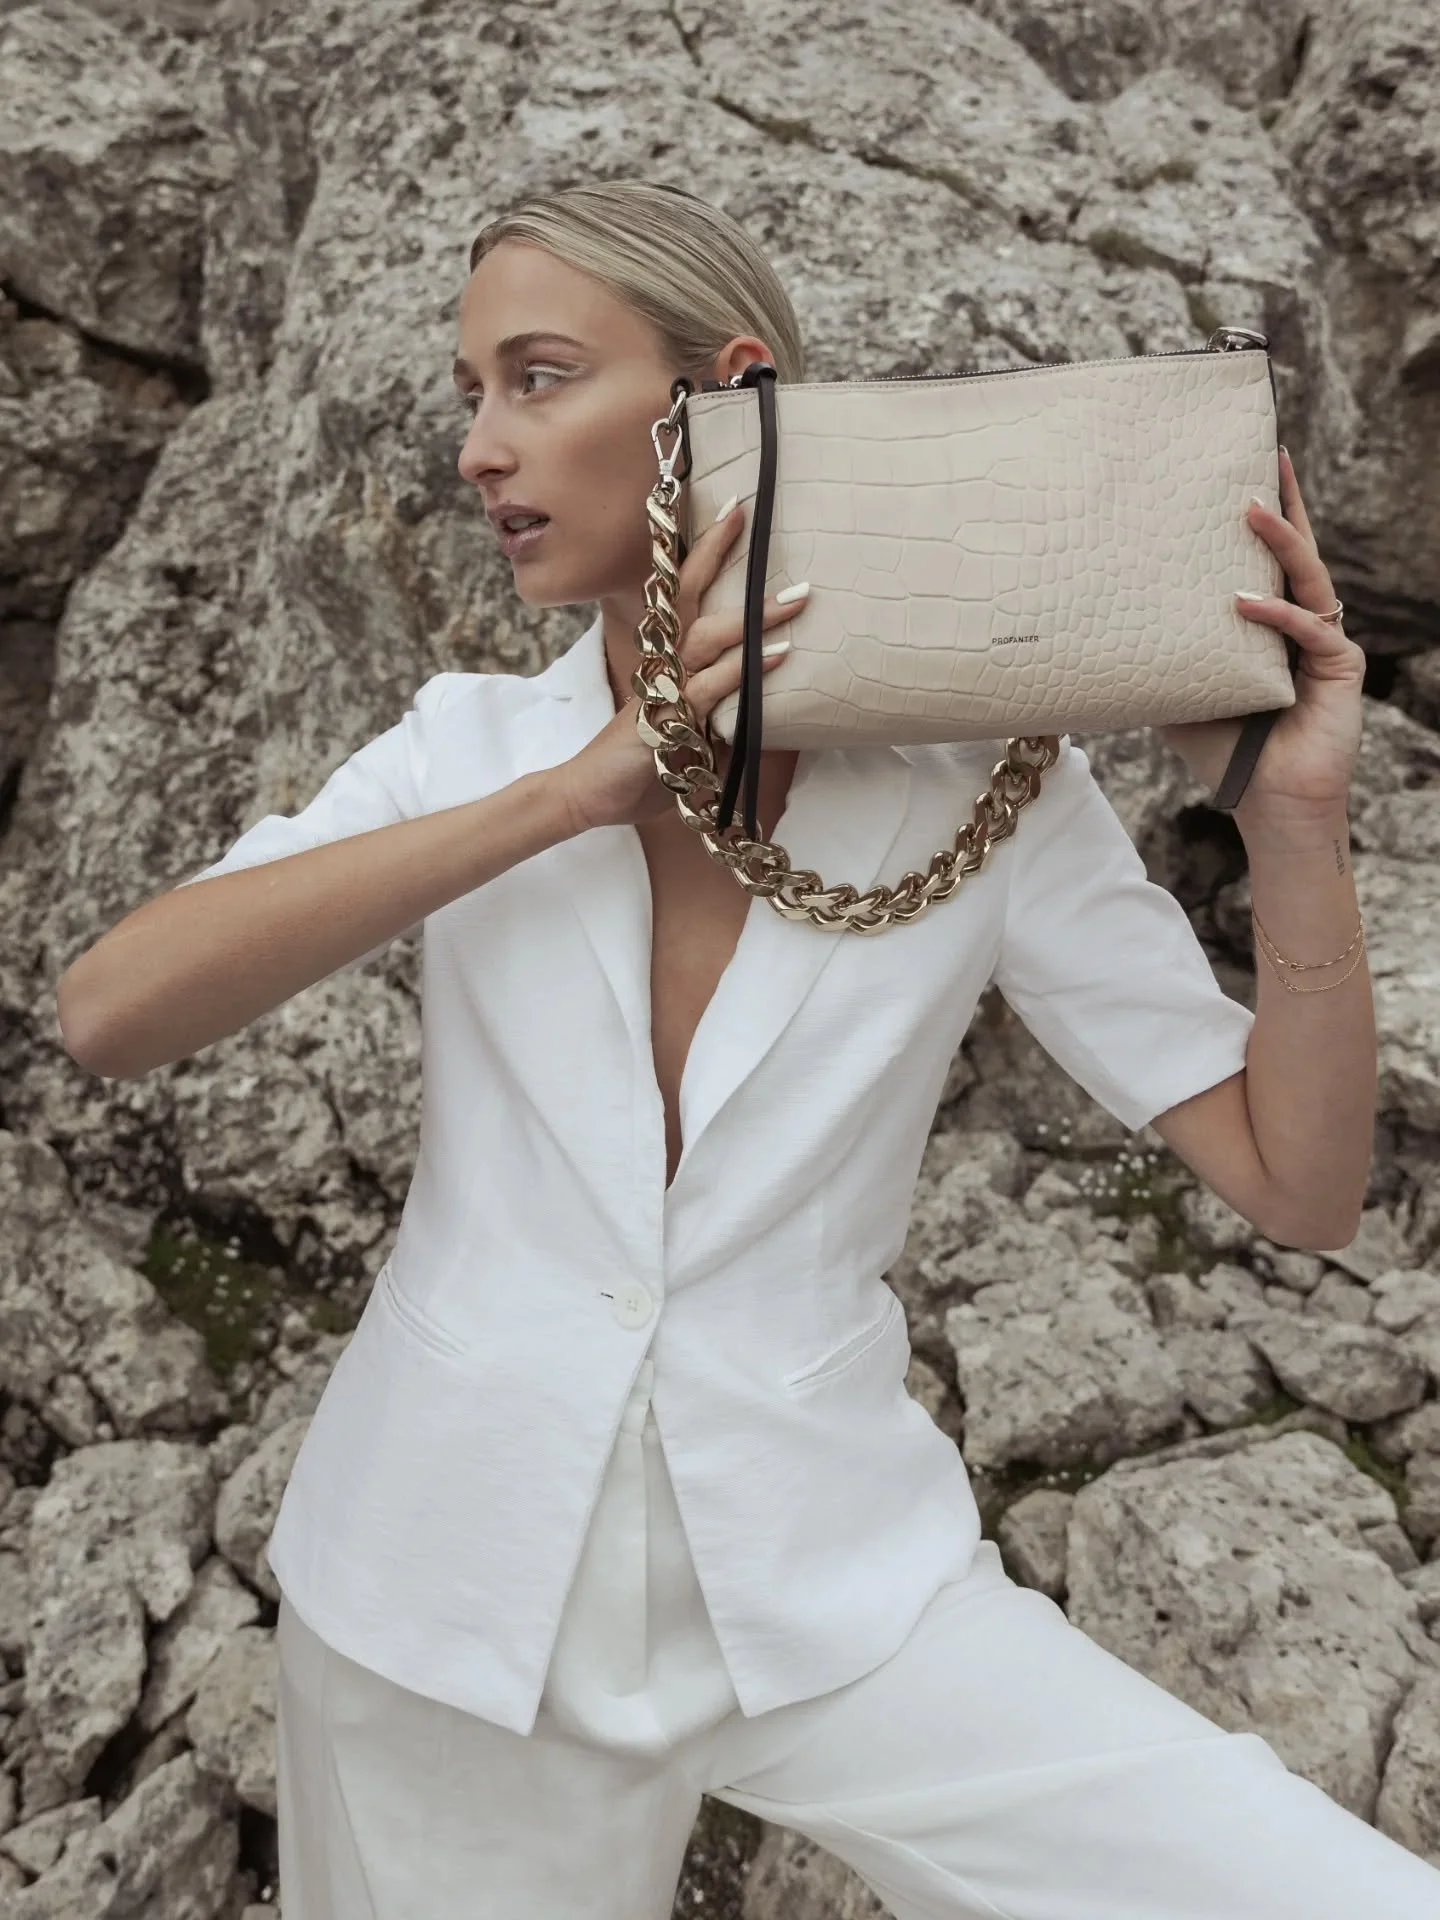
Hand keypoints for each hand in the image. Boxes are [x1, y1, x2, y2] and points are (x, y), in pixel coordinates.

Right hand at [555, 501, 807, 834]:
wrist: (593, 795)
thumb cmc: (644, 765)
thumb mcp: (693, 733)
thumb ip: (723, 713)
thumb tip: (761, 704)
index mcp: (666, 656)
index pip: (686, 592)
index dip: (706, 551)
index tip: (732, 512)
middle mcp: (663, 662)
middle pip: (690, 594)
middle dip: (718, 552)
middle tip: (749, 513)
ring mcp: (664, 688)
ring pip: (709, 637)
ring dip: (754, 615)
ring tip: (795, 595)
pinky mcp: (667, 720)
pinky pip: (711, 688)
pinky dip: (746, 669)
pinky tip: (779, 653)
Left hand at [1159, 447, 1364, 834]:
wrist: (1268, 801)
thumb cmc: (1227, 750)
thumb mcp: (1180, 696)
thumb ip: (1160, 660)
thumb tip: (1097, 636)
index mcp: (1272, 622)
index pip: (1269, 559)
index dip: (1265, 515)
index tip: (1245, 468)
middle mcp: (1303, 622)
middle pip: (1298, 550)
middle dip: (1285, 502)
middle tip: (1268, 457)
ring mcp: (1325, 641)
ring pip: (1308, 575)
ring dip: (1281, 541)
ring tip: (1251, 509)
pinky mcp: (1340, 666)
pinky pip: (1310, 628)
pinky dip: (1277, 615)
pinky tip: (1244, 604)